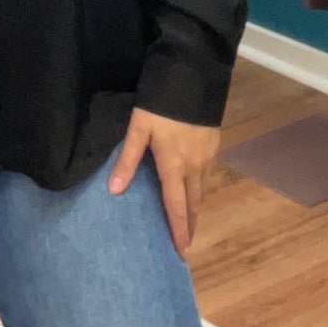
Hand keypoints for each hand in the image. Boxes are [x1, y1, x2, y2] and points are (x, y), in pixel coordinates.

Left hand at [108, 108, 220, 257]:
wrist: (194, 75)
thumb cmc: (161, 103)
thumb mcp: (139, 127)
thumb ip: (128, 159)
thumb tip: (114, 191)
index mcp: (174, 164)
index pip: (176, 205)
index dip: (178, 229)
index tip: (182, 250)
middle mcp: (194, 164)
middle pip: (193, 201)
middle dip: (190, 223)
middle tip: (186, 243)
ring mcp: (207, 154)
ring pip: (201, 187)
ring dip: (195, 206)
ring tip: (189, 220)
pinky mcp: (213, 142)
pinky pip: (206, 173)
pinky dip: (199, 186)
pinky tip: (194, 186)